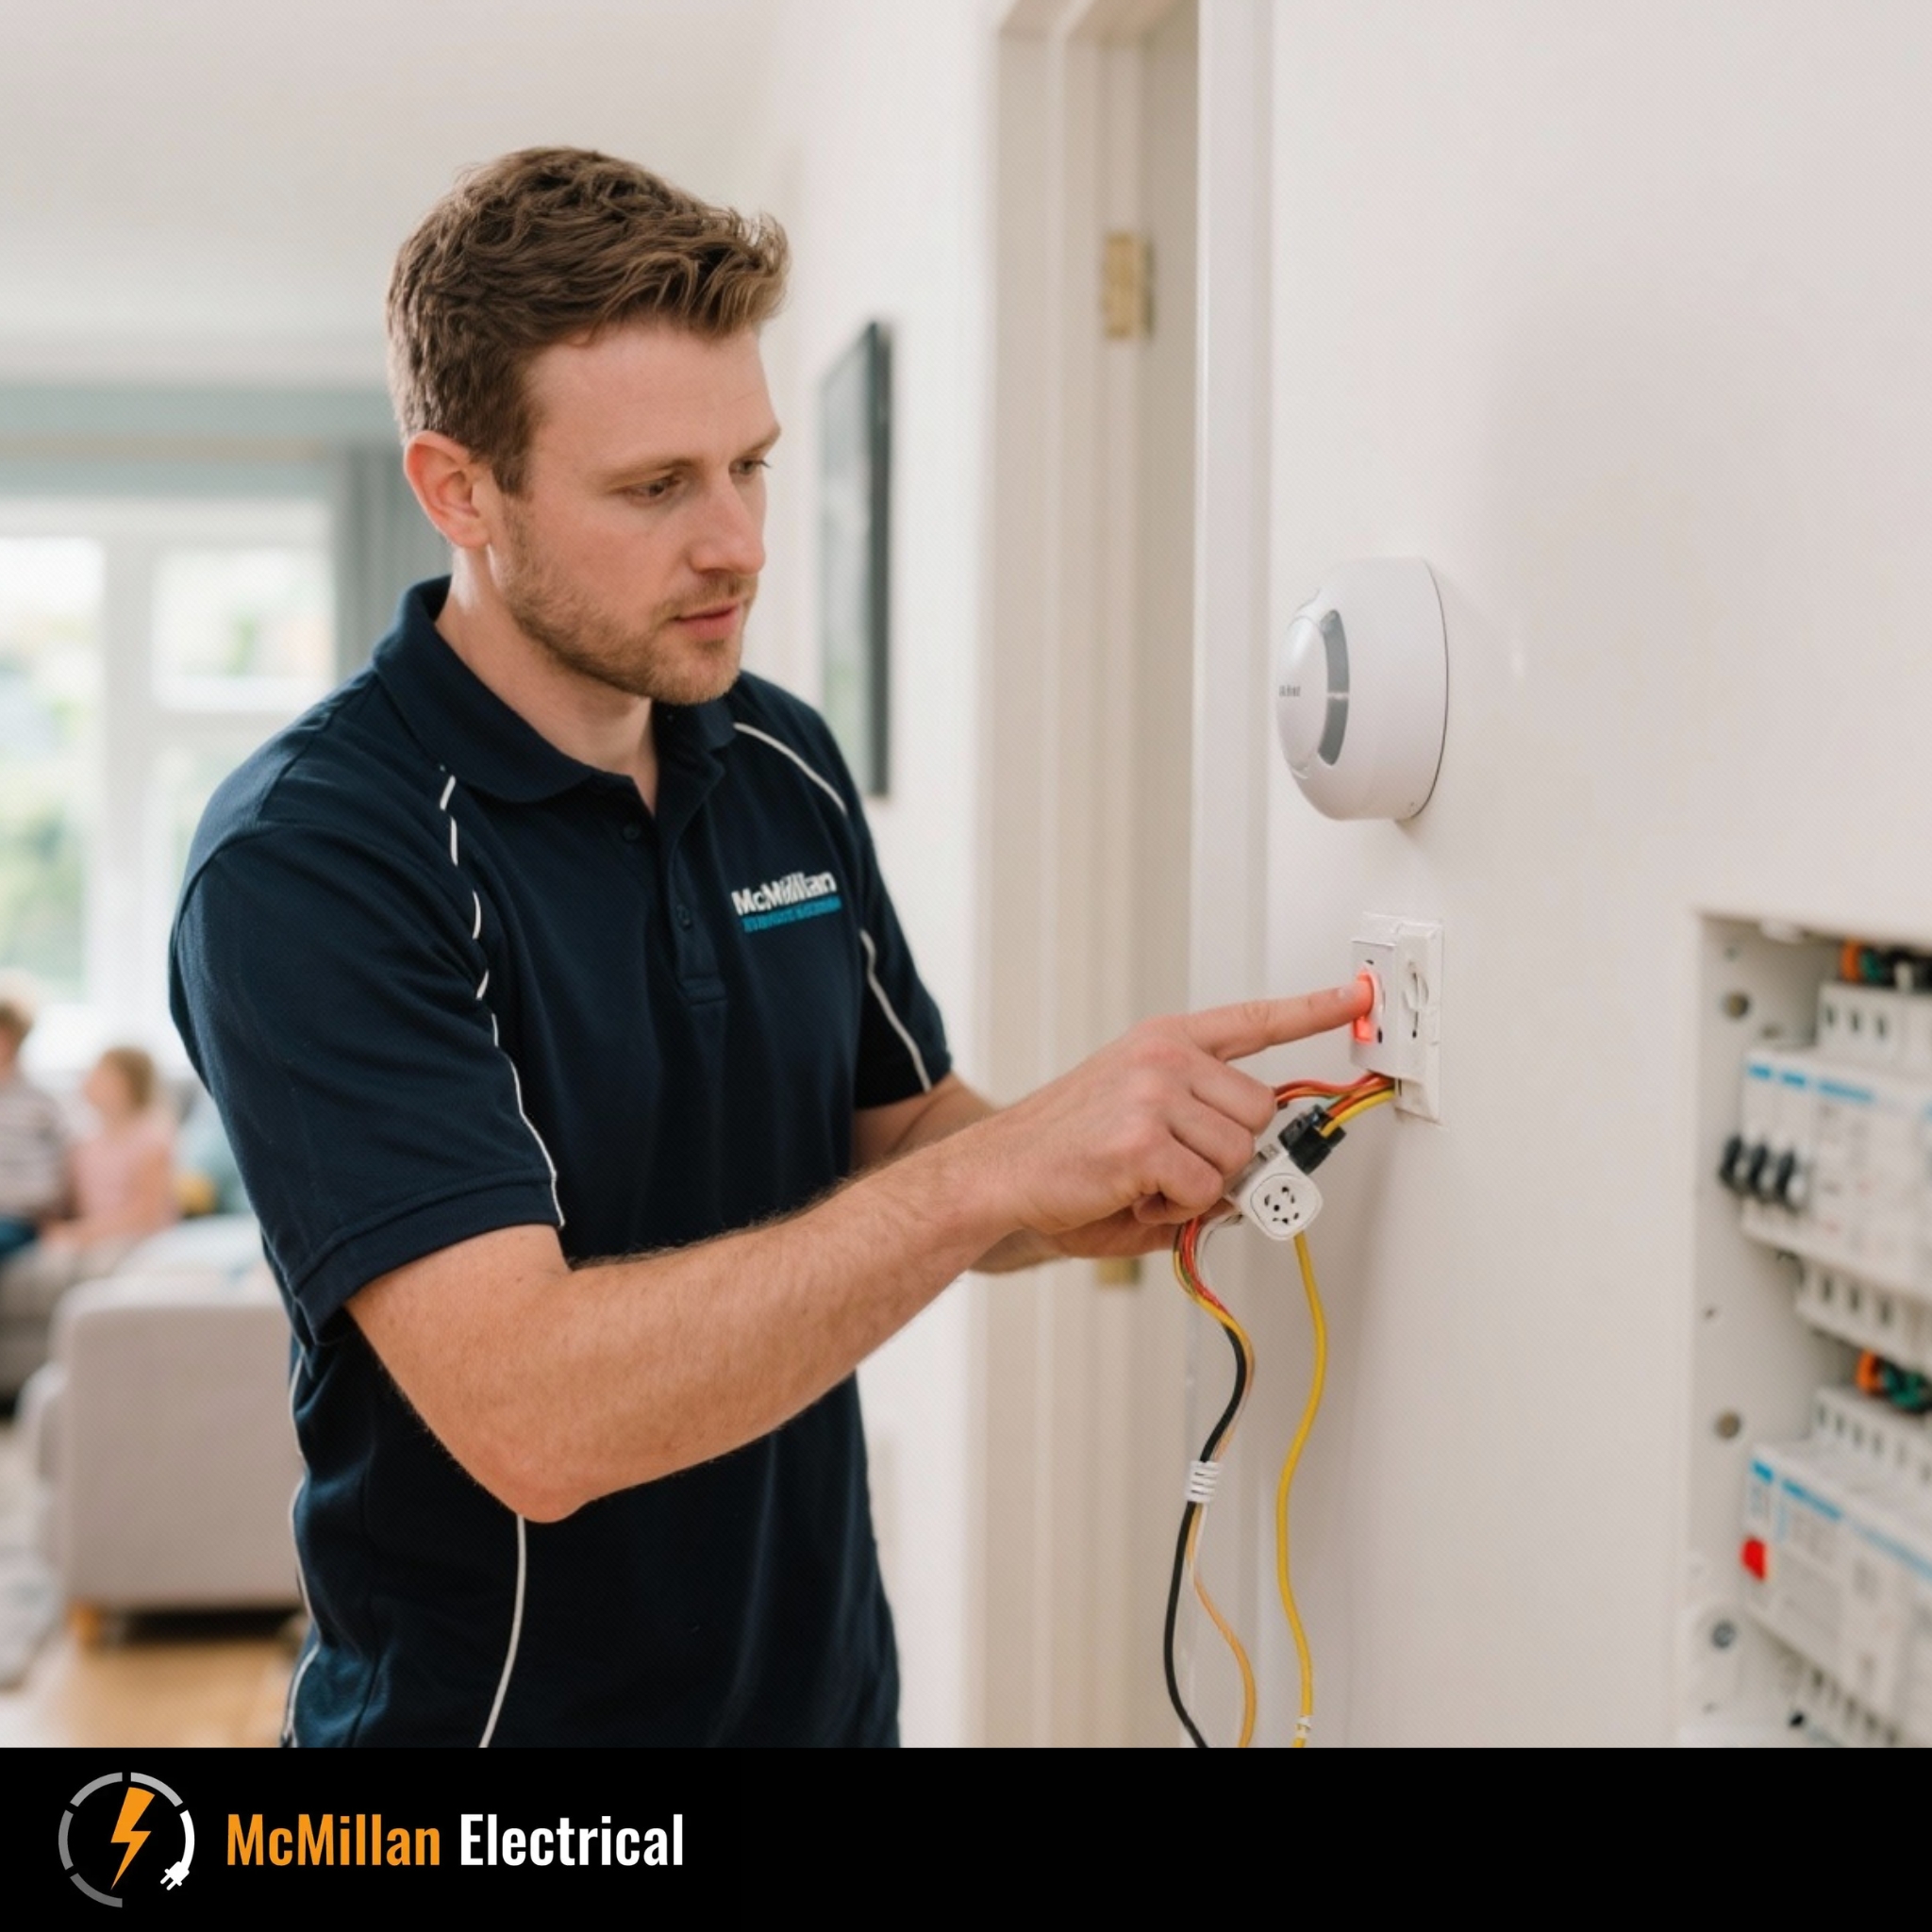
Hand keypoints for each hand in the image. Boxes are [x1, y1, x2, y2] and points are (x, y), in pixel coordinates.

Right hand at [955, 984, 1371, 1249]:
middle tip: (1174, 1168)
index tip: (1355, 994)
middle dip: (1228, 1154)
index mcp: (1164, 1041)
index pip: (1253, 1021)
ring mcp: (1153, 1093)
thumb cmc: (1065, 1152)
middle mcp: (1163, 1056)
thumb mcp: (1139, 1116)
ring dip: (1199, 1186)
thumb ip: (1203, 1130)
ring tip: (1143, 1180)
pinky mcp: (1143, 1139)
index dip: (1312, 1009)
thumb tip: (1259, 1172)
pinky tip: (1132, 1194)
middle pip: (1259, 1112)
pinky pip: (1204, 1191)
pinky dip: (1174, 1210)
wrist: (997, 1172)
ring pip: (1237, 1156)